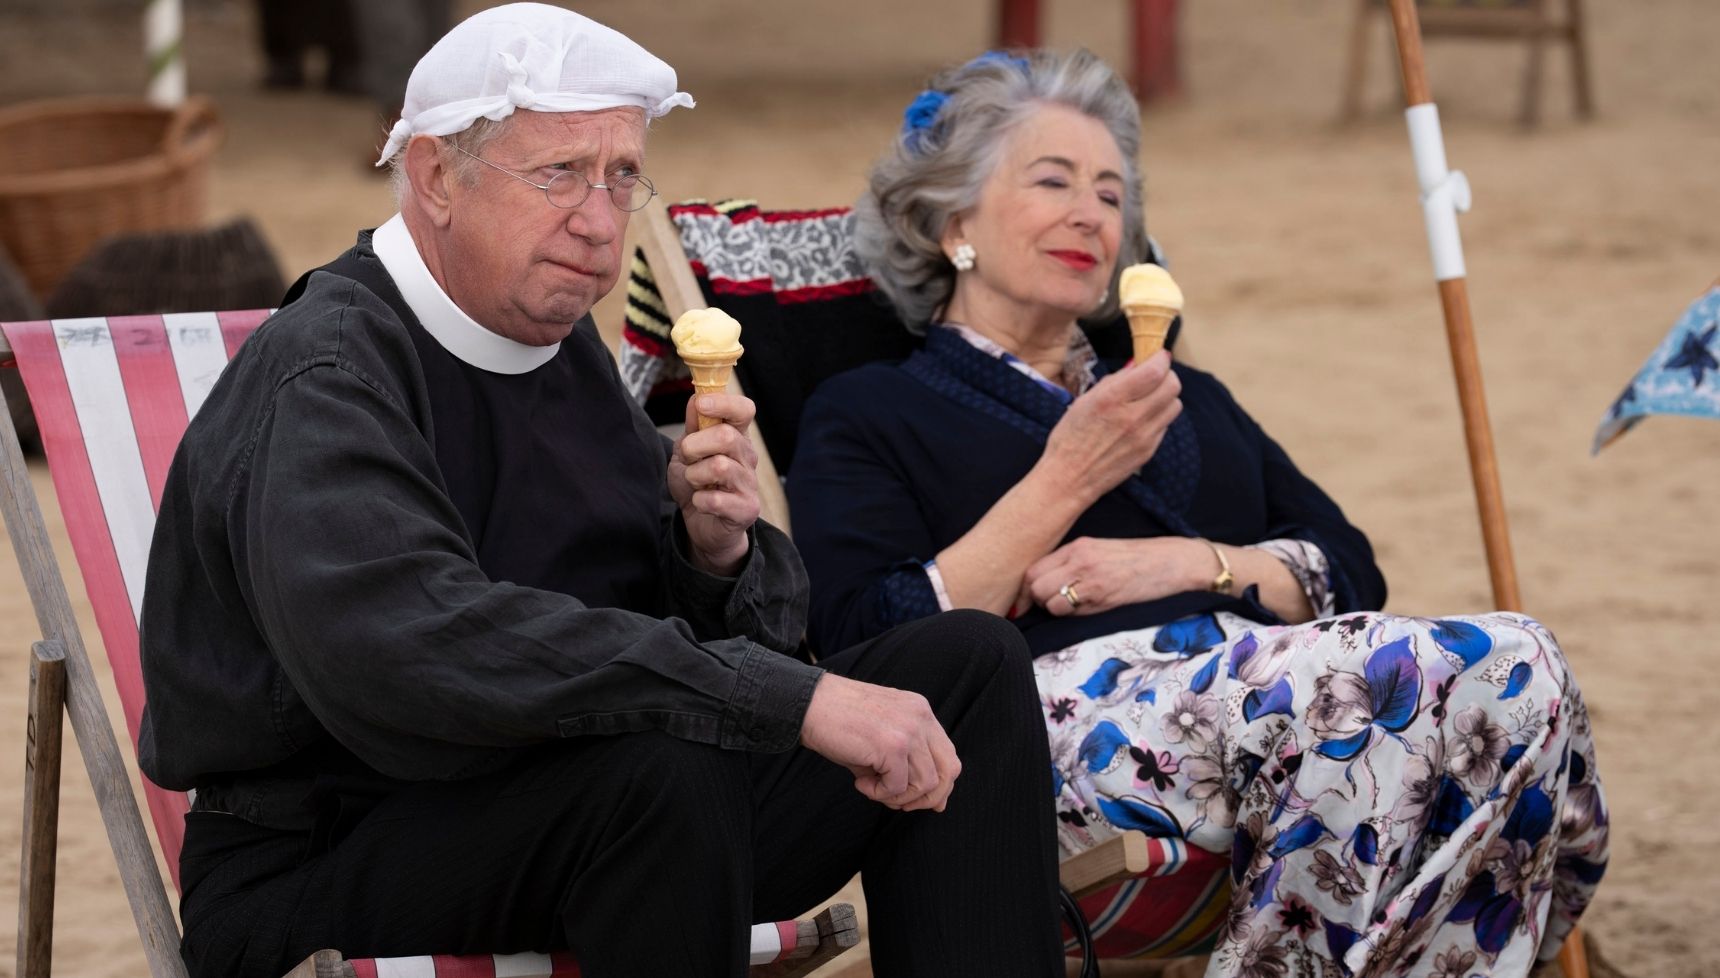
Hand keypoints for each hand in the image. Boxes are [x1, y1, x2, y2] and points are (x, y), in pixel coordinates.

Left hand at [668, 393, 759, 574]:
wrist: (703, 525)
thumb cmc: (697, 484)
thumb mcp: (687, 451)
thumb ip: (692, 427)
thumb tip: (696, 398)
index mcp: (736, 437)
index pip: (744, 410)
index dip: (723, 403)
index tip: (701, 405)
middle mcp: (747, 457)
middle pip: (726, 436)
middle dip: (695, 446)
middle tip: (688, 459)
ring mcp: (749, 484)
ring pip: (719, 467)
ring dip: (695, 475)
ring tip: (695, 483)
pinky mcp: (746, 510)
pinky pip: (715, 500)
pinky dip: (699, 501)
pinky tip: (701, 503)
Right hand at [799, 673, 960, 811]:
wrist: (807, 705)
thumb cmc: (838, 723)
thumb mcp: (882, 738)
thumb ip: (909, 763)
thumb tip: (936, 802)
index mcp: (920, 712)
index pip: (948, 756)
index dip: (940, 785)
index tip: (921, 801)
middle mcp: (921, 717)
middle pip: (948, 771)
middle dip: (927, 797)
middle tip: (897, 802)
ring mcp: (909, 730)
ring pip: (925, 784)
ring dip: (897, 797)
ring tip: (871, 787)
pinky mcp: (892, 745)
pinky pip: (898, 788)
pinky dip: (878, 793)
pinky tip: (860, 782)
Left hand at [1025, 536, 1206, 615]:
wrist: (1171, 562)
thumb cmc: (1137, 560)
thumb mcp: (1100, 550)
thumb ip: (1071, 563)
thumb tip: (1043, 584)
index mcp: (1077, 546)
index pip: (1033, 568)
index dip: (1026, 588)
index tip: (1026, 600)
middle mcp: (1078, 558)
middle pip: (1034, 585)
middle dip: (1036, 600)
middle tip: (1050, 604)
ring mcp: (1089, 576)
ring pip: (1047, 600)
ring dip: (1053, 609)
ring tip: (1071, 606)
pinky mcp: (1101, 594)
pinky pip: (1068, 610)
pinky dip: (1070, 615)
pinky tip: (1086, 609)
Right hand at [1037, 351, 1181, 505]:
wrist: (1070, 478)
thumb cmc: (1070, 437)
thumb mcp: (1084, 401)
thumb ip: (1114, 381)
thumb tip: (1137, 365)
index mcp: (1112, 399)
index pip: (1155, 371)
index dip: (1160, 358)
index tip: (1157, 355)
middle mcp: (1132, 416)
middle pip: (1172, 385)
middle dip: (1166, 375)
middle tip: (1153, 377)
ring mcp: (1144, 436)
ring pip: (1175, 405)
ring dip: (1165, 397)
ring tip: (1148, 399)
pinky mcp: (1149, 451)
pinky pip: (1165, 425)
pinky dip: (1158, 417)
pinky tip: (1140, 420)